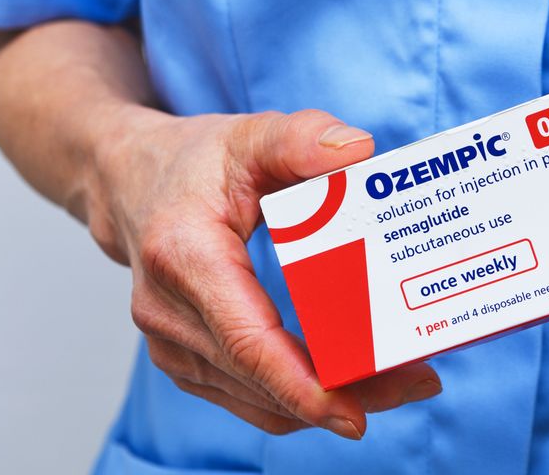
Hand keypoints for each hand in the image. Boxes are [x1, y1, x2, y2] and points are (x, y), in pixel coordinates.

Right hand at [86, 108, 440, 437]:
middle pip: (262, 379)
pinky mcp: (186, 358)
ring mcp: (171, 343)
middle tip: (419, 382)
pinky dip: (299, 396)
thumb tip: (359, 149)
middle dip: (343, 394)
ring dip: (327, 400)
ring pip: (257, 400)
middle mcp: (168, 311)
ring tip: (400, 381)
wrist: (129, 181)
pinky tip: (352, 381)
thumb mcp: (249, 135)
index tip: (354, 413)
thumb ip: (301, 138)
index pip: (246, 341)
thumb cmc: (192, 161)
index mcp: (183, 256)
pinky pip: (247, 394)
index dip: (302, 386)